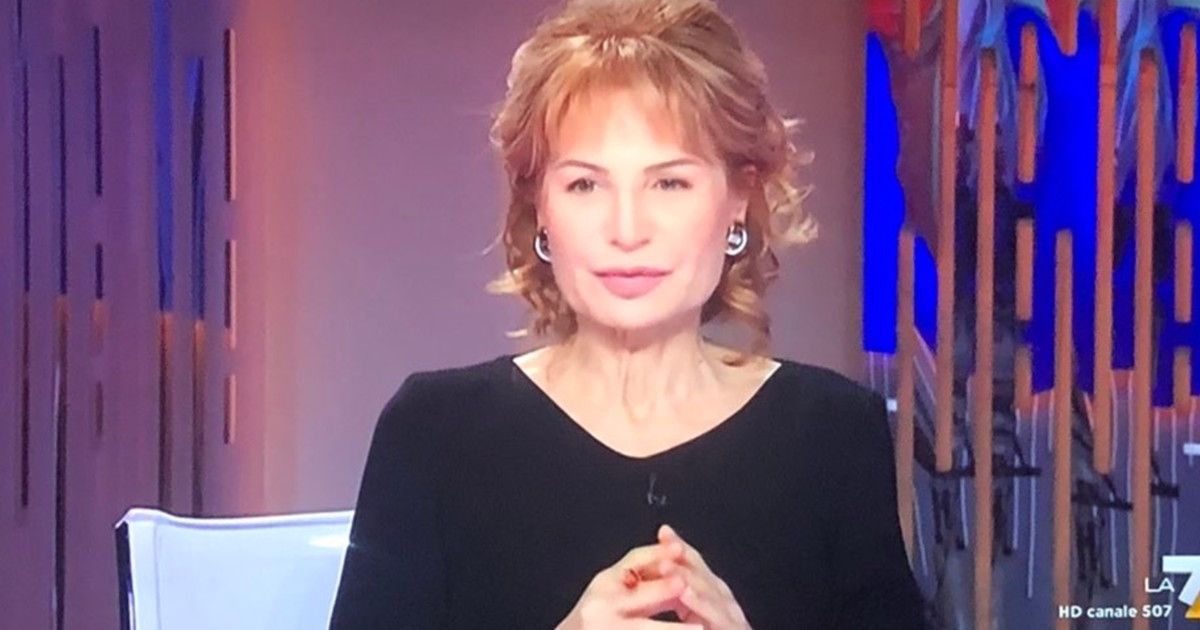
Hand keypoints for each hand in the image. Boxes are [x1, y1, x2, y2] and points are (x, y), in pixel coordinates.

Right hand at [555, 539, 702, 629]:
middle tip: (686, 585)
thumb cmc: (595, 619)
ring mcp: (603, 627)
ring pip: (643, 628)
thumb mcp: (614, 593)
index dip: (658, 553)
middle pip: (636, 594)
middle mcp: (600, 604)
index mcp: (606, 582)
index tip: (680, 549)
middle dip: (662, 589)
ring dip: (672, 628)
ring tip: (699, 628)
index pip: (633, 560)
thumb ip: (644, 583)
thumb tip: (680, 572)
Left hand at [655, 524, 752, 629]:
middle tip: (666, 541)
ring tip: (667, 563)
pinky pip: (717, 618)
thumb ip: (682, 595)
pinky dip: (700, 604)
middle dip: (686, 557)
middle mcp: (729, 608)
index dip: (682, 549)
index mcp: (717, 601)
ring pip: (713, 594)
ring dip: (689, 577)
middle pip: (708, 576)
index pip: (700, 568)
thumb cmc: (707, 629)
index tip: (664, 533)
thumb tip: (661, 567)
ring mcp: (733, 621)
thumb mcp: (692, 615)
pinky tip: (684, 594)